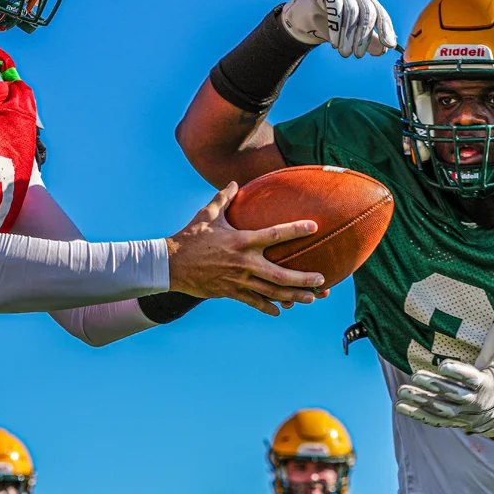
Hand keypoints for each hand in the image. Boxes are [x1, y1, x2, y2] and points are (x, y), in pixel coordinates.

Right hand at [167, 183, 325, 315]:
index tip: (314, 227)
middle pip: (280, 274)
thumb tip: (234, 183)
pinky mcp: (230, 292)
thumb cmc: (190, 237)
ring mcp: (238, 280)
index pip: (273, 235)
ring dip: (293, 296)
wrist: (170, 265)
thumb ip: (224, 198)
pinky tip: (280, 310)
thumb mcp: (207, 215)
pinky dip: (267, 306)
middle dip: (303, 278)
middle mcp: (243, 263)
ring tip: (311, 298)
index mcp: (241, 241)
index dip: (294, 230)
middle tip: (322, 280)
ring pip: (271, 292)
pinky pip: (253, 301)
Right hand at [281, 0, 397, 57]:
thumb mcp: (353, 35)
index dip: (386, 29)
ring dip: (348, 36)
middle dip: (364, 37)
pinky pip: (334, 6)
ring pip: (351, 11)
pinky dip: (336, 26)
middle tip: (357, 55)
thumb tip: (383, 50)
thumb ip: (369, 41)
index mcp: (367, 1)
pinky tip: (334, 42)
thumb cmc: (333, 25)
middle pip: (367, 12)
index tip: (388, 44)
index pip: (381, 13)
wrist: (306, 18)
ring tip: (344, 53)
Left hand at [395, 316, 493, 436]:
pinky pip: (432, 420)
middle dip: (434, 386)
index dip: (458, 372)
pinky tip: (399, 406)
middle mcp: (473, 401)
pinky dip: (416, 414)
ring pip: (440, 409)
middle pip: (453, 394)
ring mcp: (461, 414)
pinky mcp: (450, 422)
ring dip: (420, 400)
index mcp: (484, 384)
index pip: (471, 379)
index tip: (442, 365)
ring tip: (402, 390)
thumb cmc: (493, 381)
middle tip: (415, 375)